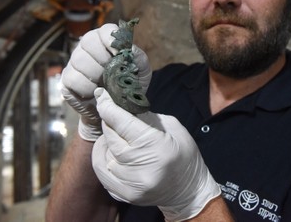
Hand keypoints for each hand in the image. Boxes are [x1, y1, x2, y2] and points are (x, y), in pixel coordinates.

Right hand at [61, 24, 151, 140]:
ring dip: (94, 75)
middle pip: (88, 42)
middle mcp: (88, 47)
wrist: (115, 109)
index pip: (106, 30)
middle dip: (102, 60)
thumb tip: (131, 50)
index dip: (111, 40)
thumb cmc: (128, 85)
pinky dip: (86, 88)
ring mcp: (75, 62)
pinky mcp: (67, 78)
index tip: (118, 54)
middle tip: (111, 74)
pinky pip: (72, 79)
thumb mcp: (140, 73)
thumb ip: (139, 59)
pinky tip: (94, 93)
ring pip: (78, 60)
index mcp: (107, 41)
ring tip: (104, 85)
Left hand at [92, 88, 220, 220]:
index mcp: (156, 146)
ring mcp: (131, 185)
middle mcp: (141, 168)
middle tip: (109, 111)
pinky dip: (103, 158)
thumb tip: (124, 107)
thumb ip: (147, 117)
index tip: (101, 95)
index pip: (123, 123)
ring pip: (104, 155)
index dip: (108, 107)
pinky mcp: (124, 196)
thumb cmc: (184, 155)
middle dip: (108, 121)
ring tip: (116, 134)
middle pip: (111, 137)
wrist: (189, 191)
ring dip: (106, 141)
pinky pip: (102, 173)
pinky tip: (112, 152)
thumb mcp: (173, 128)